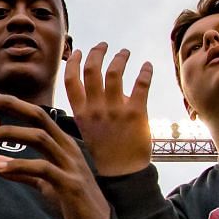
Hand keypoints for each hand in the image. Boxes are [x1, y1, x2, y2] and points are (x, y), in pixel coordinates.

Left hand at [0, 93, 113, 218]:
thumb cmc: (72, 201)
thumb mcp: (45, 183)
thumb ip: (23, 173)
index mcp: (63, 144)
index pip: (38, 114)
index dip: (14, 104)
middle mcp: (68, 148)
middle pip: (39, 116)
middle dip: (12, 106)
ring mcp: (71, 164)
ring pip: (40, 137)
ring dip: (10, 133)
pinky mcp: (70, 184)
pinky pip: (41, 169)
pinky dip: (17, 166)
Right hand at [64, 44, 154, 178]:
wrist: (122, 173)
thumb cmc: (104, 152)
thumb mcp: (87, 130)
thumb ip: (89, 109)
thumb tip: (102, 87)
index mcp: (81, 113)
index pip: (71, 80)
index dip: (74, 62)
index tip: (79, 51)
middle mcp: (96, 109)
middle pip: (92, 70)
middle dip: (97, 52)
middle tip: (104, 45)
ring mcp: (116, 110)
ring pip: (115, 72)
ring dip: (120, 57)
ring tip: (124, 52)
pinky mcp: (137, 113)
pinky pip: (141, 84)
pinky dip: (145, 71)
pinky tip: (147, 65)